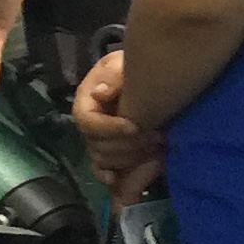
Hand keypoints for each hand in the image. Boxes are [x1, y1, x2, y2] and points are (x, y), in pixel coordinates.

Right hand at [70, 46, 167, 205]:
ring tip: (157, 145)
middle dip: (127, 145)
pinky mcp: (112, 155)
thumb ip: (113, 75)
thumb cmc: (131, 69)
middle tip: (157, 135)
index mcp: (86, 101)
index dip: (109, 127)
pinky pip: (104, 172)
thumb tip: (100, 94)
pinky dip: (110, 178)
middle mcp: (90, 125)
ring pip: (105, 161)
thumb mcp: (121, 63)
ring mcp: (100, 142)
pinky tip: (118, 180)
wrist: (147, 79)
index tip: (134, 126)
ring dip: (131, 157)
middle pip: (97, 146)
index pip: (87, 121)